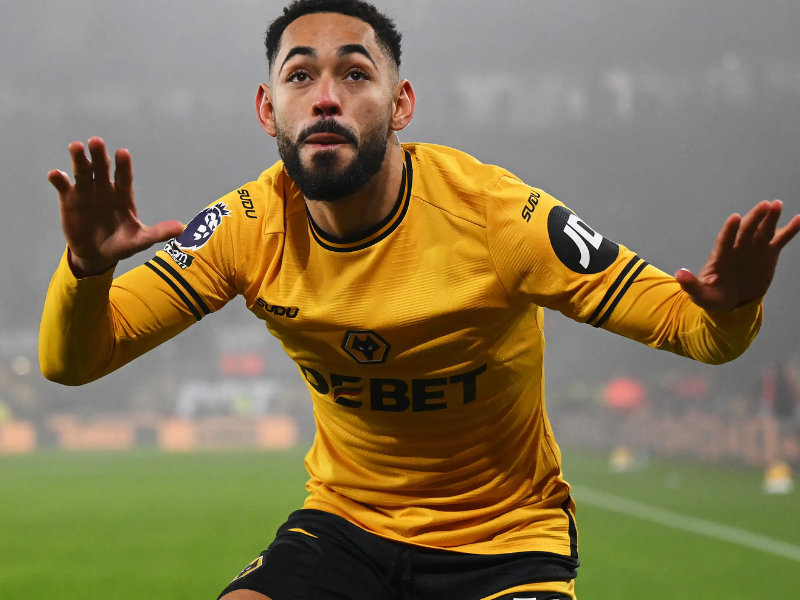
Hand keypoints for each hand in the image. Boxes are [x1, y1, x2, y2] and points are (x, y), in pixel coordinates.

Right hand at [47, 137, 183, 276]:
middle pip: (102, 168)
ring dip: (79, 159)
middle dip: (99, 155)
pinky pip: (63, 186)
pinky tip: (55, 174)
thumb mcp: (140, 240)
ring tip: (75, 146)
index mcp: (123, 195)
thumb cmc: (121, 244)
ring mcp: (86, 192)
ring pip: (83, 171)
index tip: (122, 153)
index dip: (123, 165)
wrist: (97, 254)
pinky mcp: (68, 199)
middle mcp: (105, 188)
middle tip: (96, 141)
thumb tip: (181, 229)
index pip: (124, 177)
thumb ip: (158, 233)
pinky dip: (58, 179)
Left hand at [675, 200, 799, 311]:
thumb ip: (691, 285)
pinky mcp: (768, 253)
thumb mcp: (701, 295)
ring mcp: (753, 249)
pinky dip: (790, 230)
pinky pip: (780, 240)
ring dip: (770, 218)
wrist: (732, 301)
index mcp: (720, 256)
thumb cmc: (714, 297)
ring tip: (777, 205)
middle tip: (764, 205)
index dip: (730, 230)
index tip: (734, 218)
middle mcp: (737, 248)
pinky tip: (799, 219)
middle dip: (754, 218)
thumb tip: (679, 274)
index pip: (725, 241)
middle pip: (746, 231)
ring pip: (763, 231)